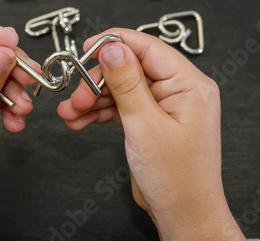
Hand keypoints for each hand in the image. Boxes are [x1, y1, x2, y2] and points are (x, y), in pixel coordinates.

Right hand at [58, 28, 244, 239]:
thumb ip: (127, 83)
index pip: (148, 48)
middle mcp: (177, 90)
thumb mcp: (146, 126)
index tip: (86, 48)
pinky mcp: (150, 121)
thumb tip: (111, 48)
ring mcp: (162, 106)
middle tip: (76, 97)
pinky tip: (80, 120)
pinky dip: (99, 112)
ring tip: (70, 113)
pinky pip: (121, 107)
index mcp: (189, 84)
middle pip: (130, 69)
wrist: (183, 216)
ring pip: (121, 89)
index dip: (115, 43)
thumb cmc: (178, 178)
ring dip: (93, 99)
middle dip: (98, 82)